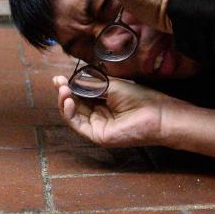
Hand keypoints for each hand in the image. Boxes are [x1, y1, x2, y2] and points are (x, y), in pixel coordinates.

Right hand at [53, 75, 178, 147]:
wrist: (157, 114)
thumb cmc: (140, 98)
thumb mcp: (111, 86)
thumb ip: (90, 85)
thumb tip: (71, 81)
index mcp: (103, 101)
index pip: (80, 94)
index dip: (69, 86)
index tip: (59, 77)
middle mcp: (98, 114)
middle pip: (74, 104)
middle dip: (64, 92)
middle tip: (58, 81)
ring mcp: (97, 126)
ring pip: (73, 115)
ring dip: (64, 101)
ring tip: (63, 90)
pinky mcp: (98, 136)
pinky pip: (78, 125)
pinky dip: (69, 113)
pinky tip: (67, 101)